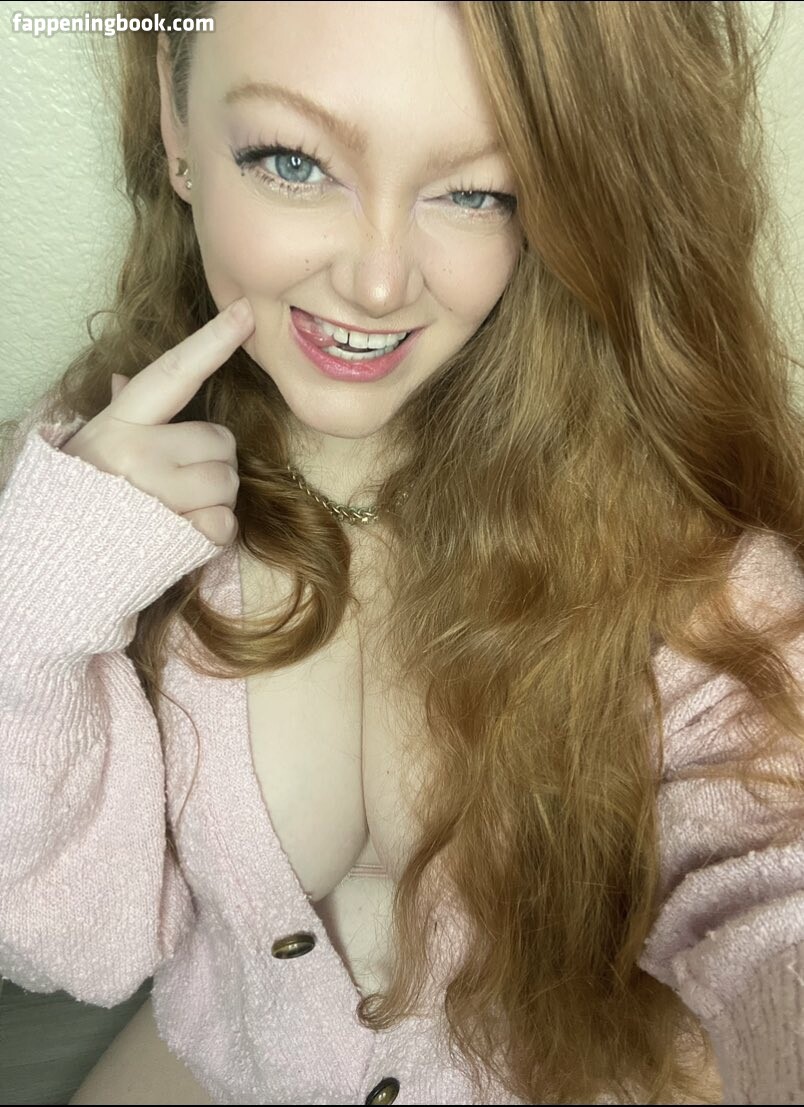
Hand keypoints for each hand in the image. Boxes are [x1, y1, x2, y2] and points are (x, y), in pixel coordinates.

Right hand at [61, 298, 254, 546]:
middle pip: (221, 440)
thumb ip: (119, 417)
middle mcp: (137, 454)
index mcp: (118, 426)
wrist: (55, 567)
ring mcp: (158, 495)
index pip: (173, 374)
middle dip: (211, 463)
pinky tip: (181, 535)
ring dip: (213, 501)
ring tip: (175, 512)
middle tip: (177, 484)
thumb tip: (122, 378)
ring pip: (228, 483)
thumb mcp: (90, 450)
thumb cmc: (80, 503)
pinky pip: (226, 524)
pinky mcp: (178, 535)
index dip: (213, 342)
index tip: (247, 313)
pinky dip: (212, 533)